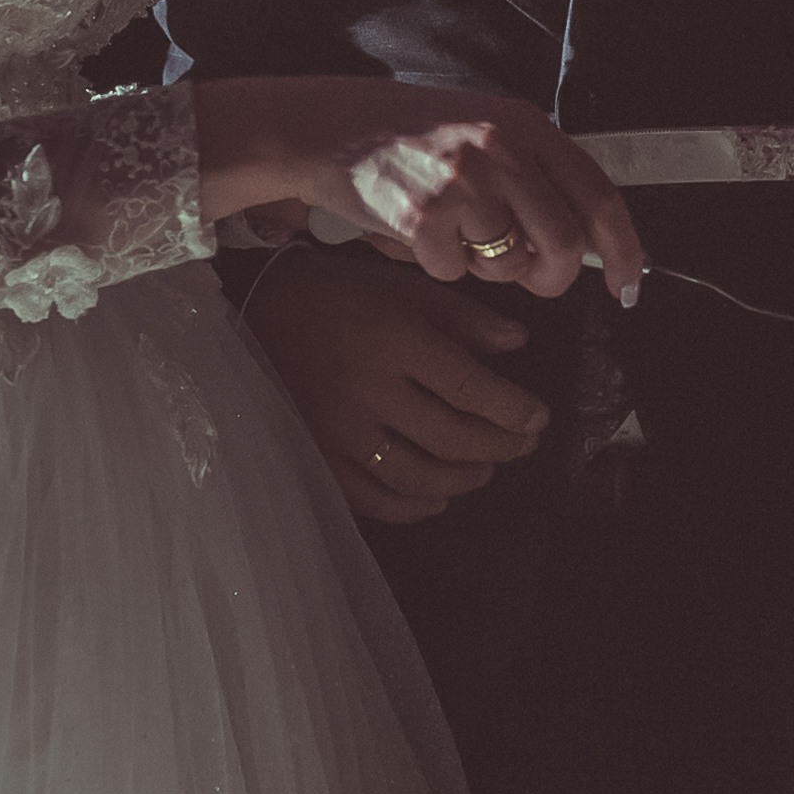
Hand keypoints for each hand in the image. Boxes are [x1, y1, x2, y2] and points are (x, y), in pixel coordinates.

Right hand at [194, 77, 643, 302]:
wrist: (327, 128)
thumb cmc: (407, 136)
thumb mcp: (483, 132)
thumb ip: (534, 174)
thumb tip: (583, 241)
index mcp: (525, 127)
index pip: (600, 196)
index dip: (624, 249)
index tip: (629, 286)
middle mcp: (502, 150)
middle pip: (564, 245)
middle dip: (552, 278)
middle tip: (530, 279)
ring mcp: (463, 183)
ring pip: (507, 265)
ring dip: (483, 266)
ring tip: (451, 232)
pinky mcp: (423, 216)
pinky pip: (451, 272)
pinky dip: (434, 265)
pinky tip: (412, 231)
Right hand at [238, 241, 548, 523]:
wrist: (254, 310)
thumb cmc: (339, 295)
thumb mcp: (403, 287)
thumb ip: (462, 317)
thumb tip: (518, 342)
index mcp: (397, 342)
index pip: (472, 389)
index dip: (513, 411)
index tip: (539, 419)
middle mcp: (370, 391)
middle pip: (452, 437)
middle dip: (499, 446)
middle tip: (523, 445)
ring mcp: (339, 431)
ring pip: (418, 475)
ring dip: (463, 479)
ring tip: (484, 468)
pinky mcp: (316, 456)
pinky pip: (373, 499)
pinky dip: (413, 506)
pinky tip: (436, 498)